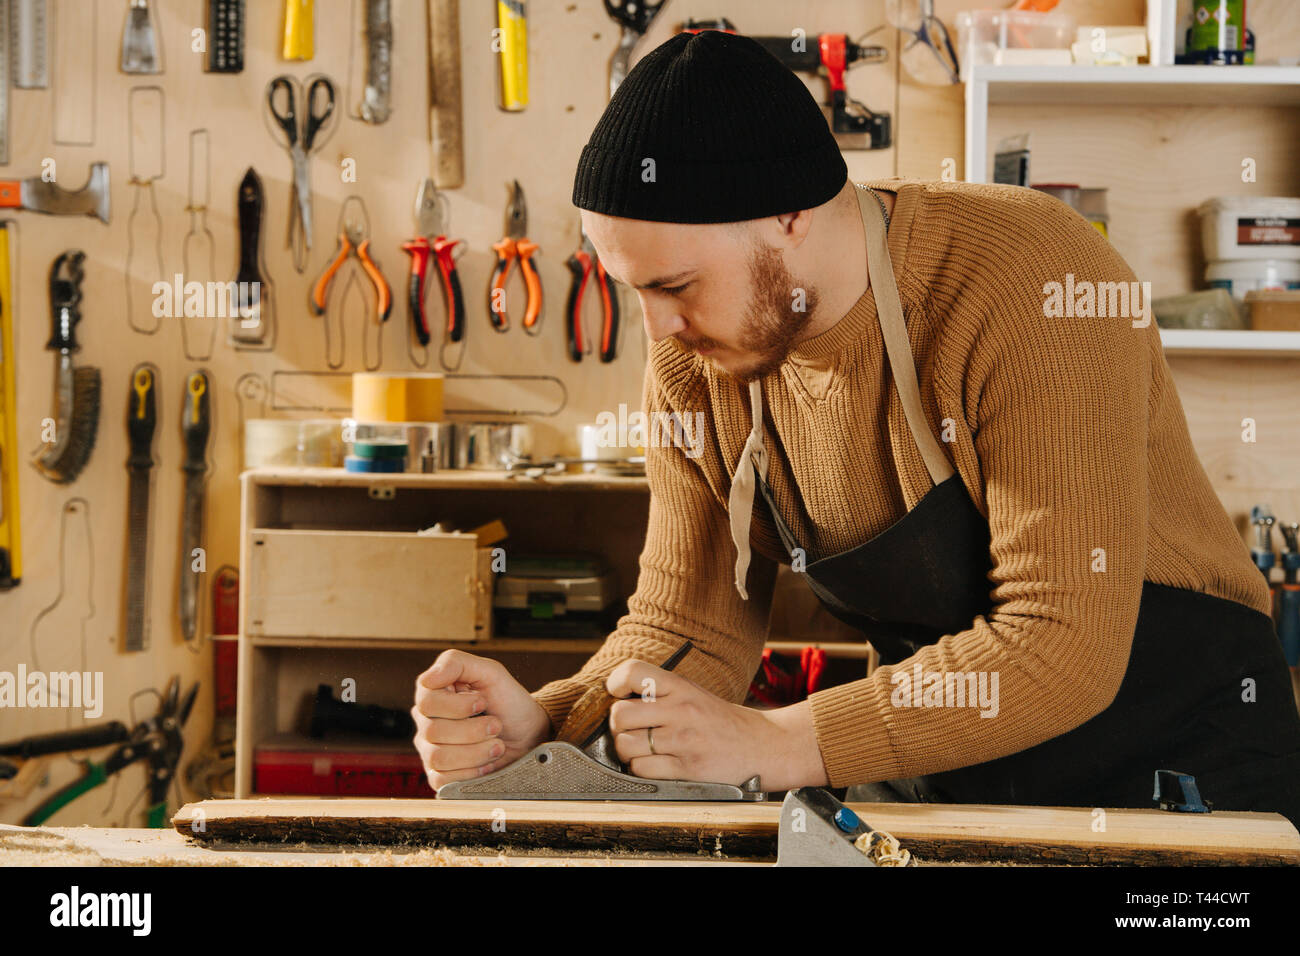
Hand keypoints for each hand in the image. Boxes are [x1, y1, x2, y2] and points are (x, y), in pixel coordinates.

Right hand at [412, 649, 550, 792]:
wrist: (528, 735)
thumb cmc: (509, 702)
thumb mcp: (491, 673)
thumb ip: (457, 663)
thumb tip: (428, 678)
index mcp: (434, 694)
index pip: (427, 702)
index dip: (458, 706)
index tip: (482, 702)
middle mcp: (427, 722)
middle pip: (433, 731)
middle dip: (475, 730)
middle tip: (496, 725)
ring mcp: (430, 750)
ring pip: (438, 757)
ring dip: (476, 752)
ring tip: (496, 745)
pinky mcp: (439, 775)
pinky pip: (441, 780)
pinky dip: (471, 772)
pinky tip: (485, 763)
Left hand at [606, 660, 828, 791]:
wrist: (764, 746)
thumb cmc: (724, 722)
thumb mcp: (695, 694)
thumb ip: (662, 693)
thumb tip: (620, 699)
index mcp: (681, 686)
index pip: (632, 672)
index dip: (616, 683)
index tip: (618, 693)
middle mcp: (680, 710)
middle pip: (619, 715)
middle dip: (618, 726)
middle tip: (629, 729)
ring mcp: (682, 740)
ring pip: (625, 745)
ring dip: (627, 751)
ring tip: (641, 749)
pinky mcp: (685, 768)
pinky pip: (641, 769)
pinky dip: (641, 769)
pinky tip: (655, 764)